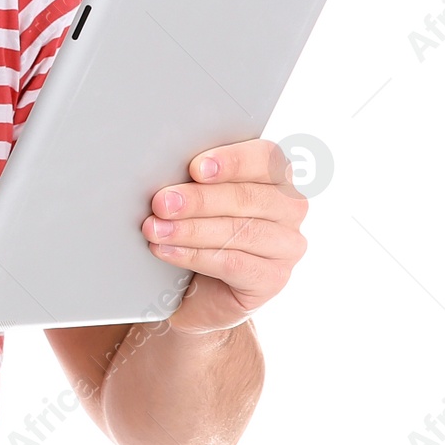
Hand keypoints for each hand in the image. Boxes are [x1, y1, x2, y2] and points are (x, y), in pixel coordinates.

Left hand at [141, 138, 306, 333]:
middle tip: (161, 203)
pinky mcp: (274, 278)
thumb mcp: (199, 195)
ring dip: (190, 230)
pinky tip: (167, 250)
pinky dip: (194, 255)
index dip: (232, 161)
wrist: (198, 286)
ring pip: (240, 232)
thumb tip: (164, 167)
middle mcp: (289, 208)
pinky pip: (234, 264)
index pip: (265, 157)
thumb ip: (196, 178)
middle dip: (199, 200)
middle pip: (247, 197)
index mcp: (276, 175)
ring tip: (155, 230)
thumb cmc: (199, 226)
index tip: (196, 168)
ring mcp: (286, 245)